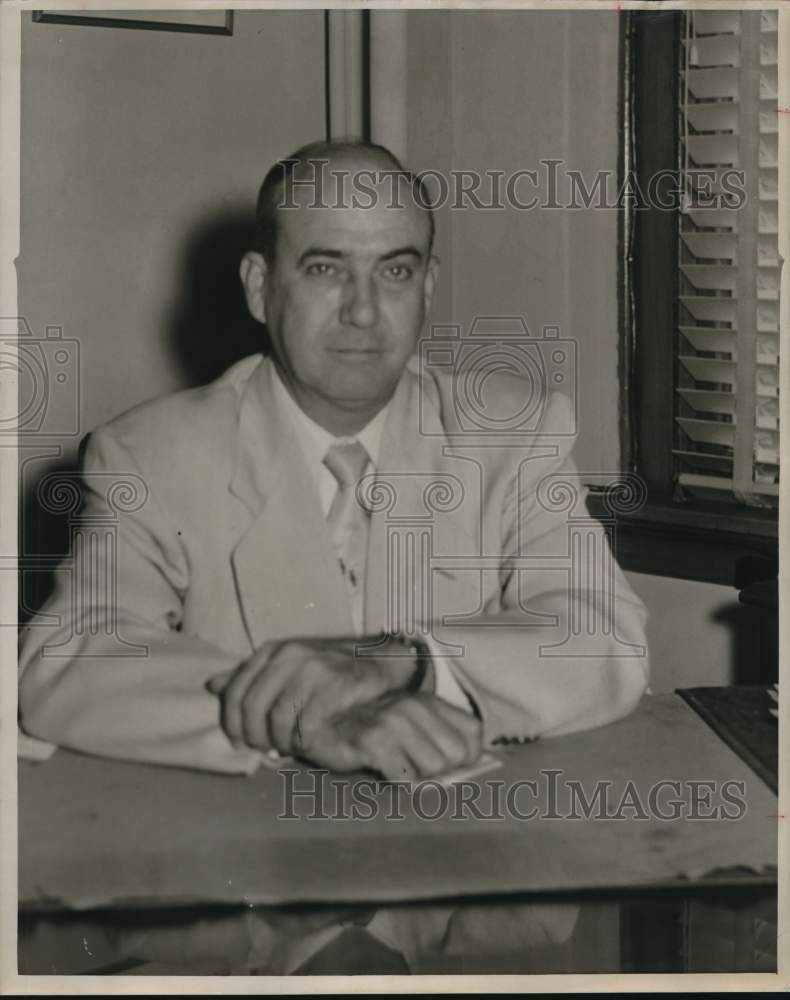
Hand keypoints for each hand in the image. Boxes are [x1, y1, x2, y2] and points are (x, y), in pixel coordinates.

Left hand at [206, 635, 419, 753]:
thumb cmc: (329, 669)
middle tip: (263, 751)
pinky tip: (305, 745)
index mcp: (273, 651)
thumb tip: (211, 685)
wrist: (380, 661)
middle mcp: (290, 655)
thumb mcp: (287, 665)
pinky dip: (301, 742)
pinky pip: (306, 724)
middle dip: (254, 737)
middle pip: (254, 708)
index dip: (233, 723)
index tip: (238, 743)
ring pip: (278, 719)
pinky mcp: (335, 685)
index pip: (237, 692)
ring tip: (285, 749)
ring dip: (279, 743)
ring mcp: (313, 669)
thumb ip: (250, 676)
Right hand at [295, 691, 482, 781]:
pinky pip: (405, 777)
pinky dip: (398, 782)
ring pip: (433, 768)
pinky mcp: (373, 741)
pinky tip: (382, 772)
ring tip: (394, 766)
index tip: (443, 764)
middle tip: (410, 765)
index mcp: (427, 701)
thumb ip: (439, 737)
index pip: (472, 735)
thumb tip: (463, 765)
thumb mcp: (407, 724)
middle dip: (438, 770)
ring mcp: (393, 721)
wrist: (318, 721)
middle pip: (454, 756)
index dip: (464, 758)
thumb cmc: (367, 730)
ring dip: (416, 776)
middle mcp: (414, 706)